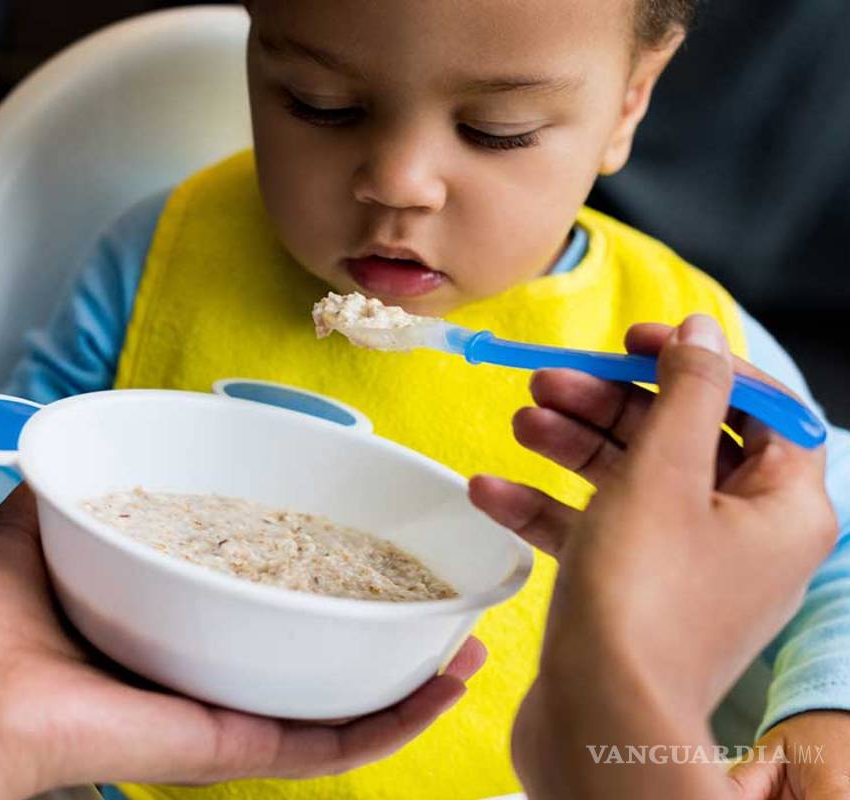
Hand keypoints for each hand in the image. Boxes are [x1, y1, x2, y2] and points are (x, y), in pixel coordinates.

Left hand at [0, 484, 485, 798]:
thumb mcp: (40, 523)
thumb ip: (79, 478)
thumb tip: (99, 429)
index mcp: (166, 621)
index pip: (259, 599)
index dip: (319, 573)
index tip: (369, 542)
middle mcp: (201, 671)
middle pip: (312, 653)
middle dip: (383, 628)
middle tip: (440, 595)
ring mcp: (220, 715)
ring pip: (338, 703)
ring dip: (410, 675)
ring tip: (466, 640)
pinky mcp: (226, 749)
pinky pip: (324, 742)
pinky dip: (392, 719)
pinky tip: (441, 683)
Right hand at [469, 316, 837, 798]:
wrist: (599, 724)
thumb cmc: (643, 599)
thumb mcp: (664, 473)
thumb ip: (685, 391)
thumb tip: (700, 330)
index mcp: (781, 507)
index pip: (758, 407)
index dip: (696, 363)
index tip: (636, 339)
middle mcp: (743, 538)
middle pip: (681, 439)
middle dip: (612, 405)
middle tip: (551, 381)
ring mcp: (684, 570)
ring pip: (631, 483)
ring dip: (572, 446)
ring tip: (520, 421)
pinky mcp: (631, 597)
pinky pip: (595, 533)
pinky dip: (548, 508)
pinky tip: (490, 490)